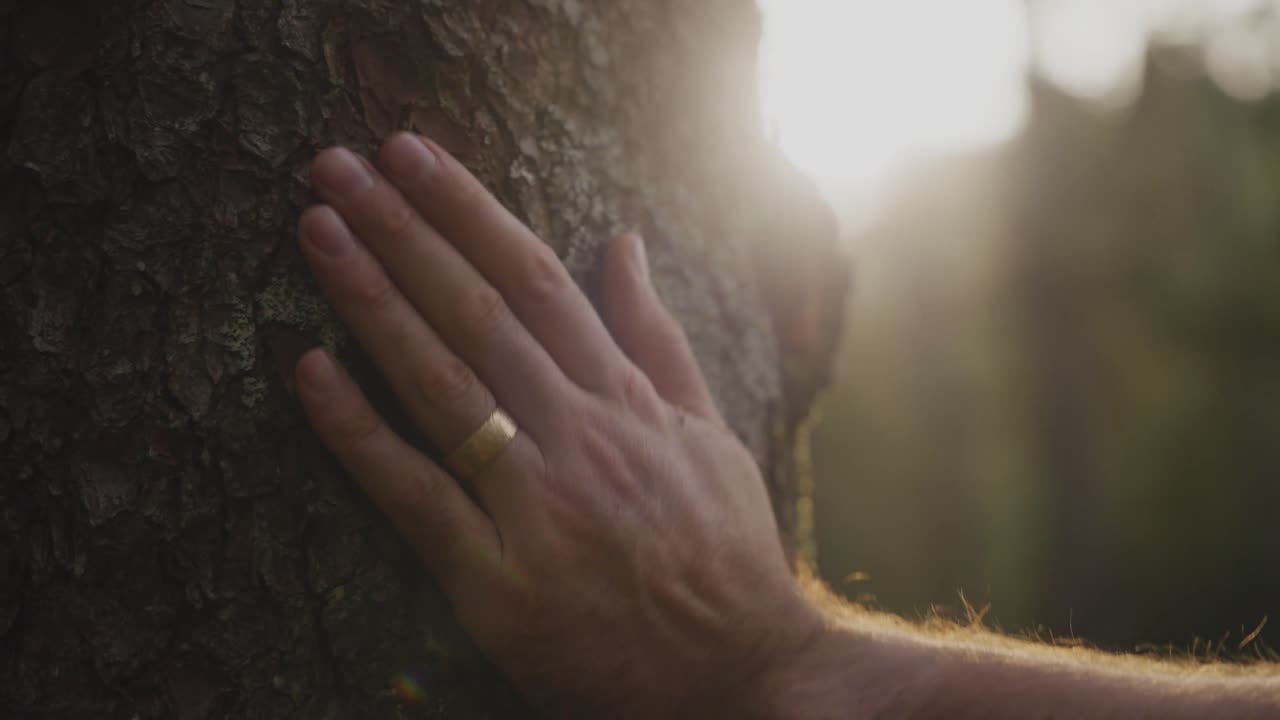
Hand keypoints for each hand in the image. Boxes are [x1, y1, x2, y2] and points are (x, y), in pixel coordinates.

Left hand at [293, 133, 821, 716]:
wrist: (747, 678)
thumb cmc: (726, 556)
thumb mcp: (710, 434)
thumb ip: (658, 338)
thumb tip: (623, 245)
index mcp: (629, 400)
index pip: (536, 278)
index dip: (467, 210)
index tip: (412, 157)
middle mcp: (582, 436)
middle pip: (478, 312)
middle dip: (404, 230)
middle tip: (335, 166)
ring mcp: (539, 506)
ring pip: (443, 383)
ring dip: (373, 299)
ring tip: (316, 232)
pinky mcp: (499, 584)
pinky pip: (417, 495)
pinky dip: (359, 431)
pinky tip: (310, 369)